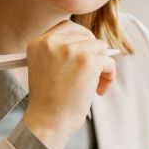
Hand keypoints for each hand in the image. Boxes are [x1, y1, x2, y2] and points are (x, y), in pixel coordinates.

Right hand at [21, 20, 115, 148]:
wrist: (48, 121)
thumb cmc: (49, 102)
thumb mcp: (45, 68)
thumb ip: (61, 52)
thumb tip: (94, 44)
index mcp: (39, 43)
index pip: (68, 27)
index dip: (81, 39)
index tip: (85, 54)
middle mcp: (53, 42)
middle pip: (87, 36)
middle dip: (93, 54)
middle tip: (92, 74)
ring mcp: (71, 50)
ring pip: (101, 47)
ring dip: (102, 66)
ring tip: (95, 85)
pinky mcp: (88, 61)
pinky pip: (109, 62)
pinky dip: (109, 76)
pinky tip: (99, 90)